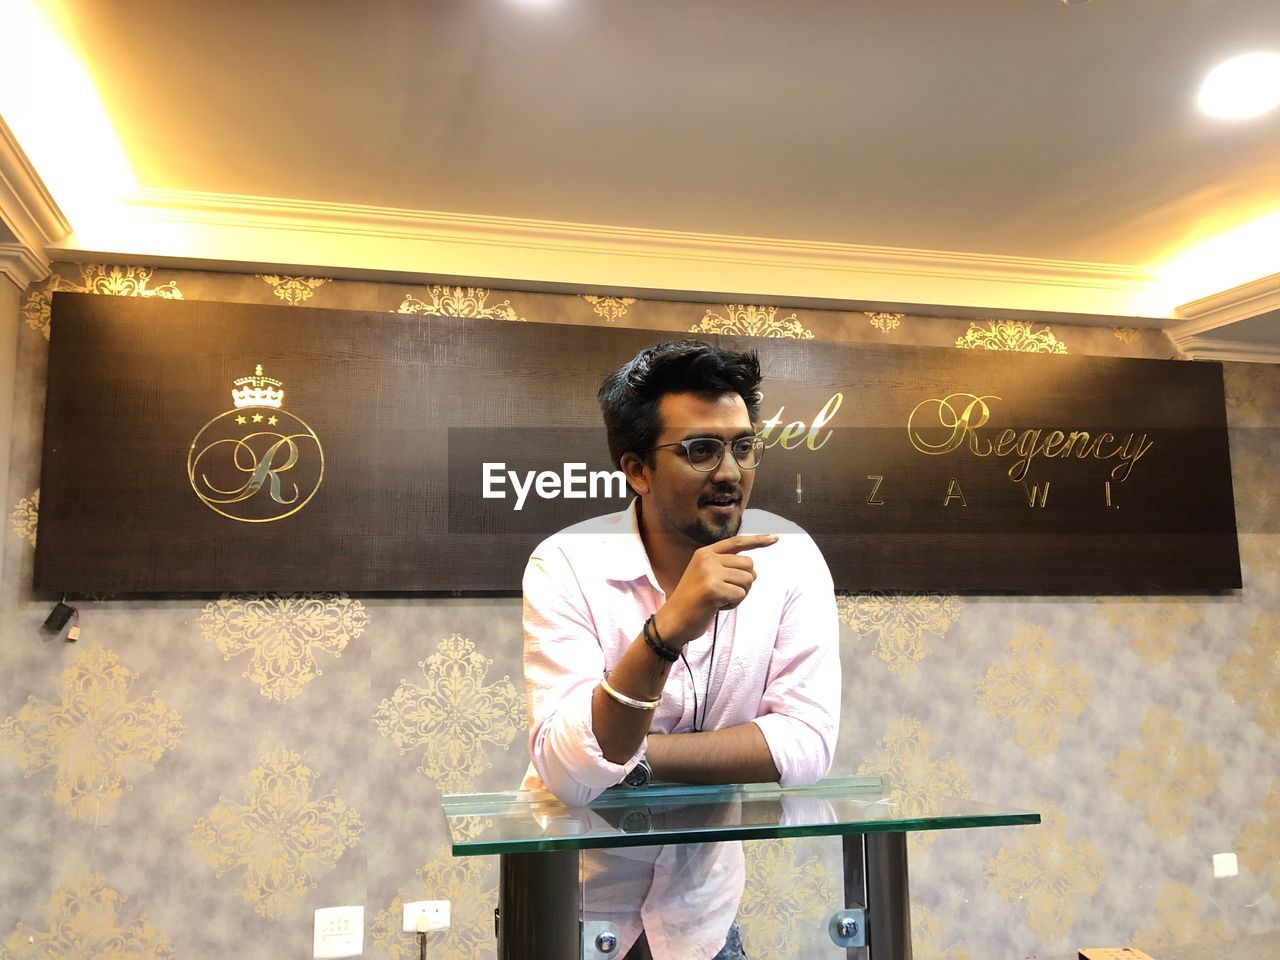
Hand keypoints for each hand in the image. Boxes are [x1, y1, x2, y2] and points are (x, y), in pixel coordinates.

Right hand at [656, 534, 777, 645]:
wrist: (673, 620)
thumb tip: (752, 569)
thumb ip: (724, 567)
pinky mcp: (713, 589)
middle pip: (748, 565)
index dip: (758, 540)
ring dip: (739, 595)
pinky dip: (733, 604)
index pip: (737, 542)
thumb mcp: (705, 576)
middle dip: (745, 582)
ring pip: (747, 580)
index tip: (775, 538)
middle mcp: (707, 559)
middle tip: (727, 592)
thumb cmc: (693, 602)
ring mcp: (709, 573)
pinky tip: (718, 607)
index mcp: (705, 553)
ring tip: (720, 600)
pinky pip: (740, 595)